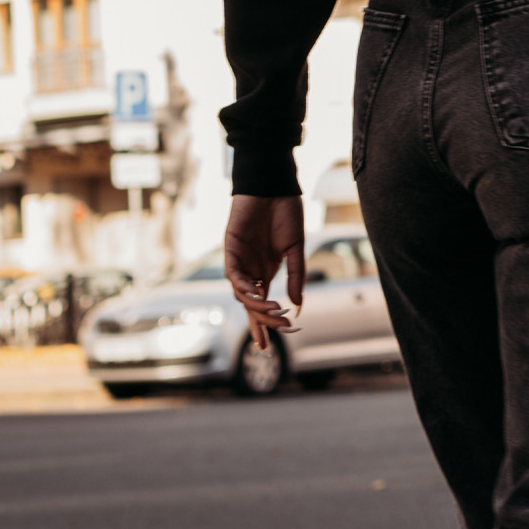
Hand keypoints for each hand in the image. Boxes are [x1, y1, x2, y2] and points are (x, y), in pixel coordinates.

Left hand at [225, 194, 303, 340]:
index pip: (263, 304)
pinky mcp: (231, 248)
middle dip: (261, 322)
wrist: (275, 185)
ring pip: (241, 293)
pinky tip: (256, 293)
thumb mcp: (295, 248)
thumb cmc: (285, 212)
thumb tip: (298, 306)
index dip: (266, 324)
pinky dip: (243, 285)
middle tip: (276, 333)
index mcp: (265, 270)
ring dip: (256, 305)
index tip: (275, 343)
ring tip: (273, 311)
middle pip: (251, 304)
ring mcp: (240, 259)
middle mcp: (251, 269)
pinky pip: (233, 273)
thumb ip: (296, 276)